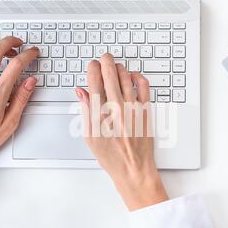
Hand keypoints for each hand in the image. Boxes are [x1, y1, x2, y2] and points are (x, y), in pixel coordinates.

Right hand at [75, 54, 168, 210]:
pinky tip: (133, 76)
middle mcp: (116, 108)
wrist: (133, 169)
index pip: (94, 81)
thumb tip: (81, 92)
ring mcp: (132, 108)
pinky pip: (144, 86)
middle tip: (104, 58)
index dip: (92, 68)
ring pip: (126, 76)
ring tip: (115, 68)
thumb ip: (85, 111)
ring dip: (119, 68)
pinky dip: (138, 77)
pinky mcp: (145, 110)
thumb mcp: (90, 136)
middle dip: (105, 61)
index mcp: (100, 113)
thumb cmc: (111, 156)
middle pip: (110, 74)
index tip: (92, 65)